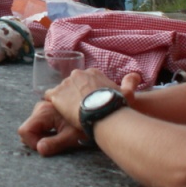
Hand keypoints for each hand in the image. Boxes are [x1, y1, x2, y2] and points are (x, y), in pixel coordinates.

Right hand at [18, 99, 85, 155]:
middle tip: (57, 142)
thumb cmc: (87, 124)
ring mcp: (46, 105)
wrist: (100, 111)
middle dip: (38, 138)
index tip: (46, 148)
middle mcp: (41, 106)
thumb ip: (54, 144)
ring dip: (44, 134)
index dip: (32, 142)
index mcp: (43, 111)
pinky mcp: (51, 107)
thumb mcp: (71, 137)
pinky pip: (42, 121)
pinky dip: (48, 128)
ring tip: (62, 135)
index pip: (25, 130)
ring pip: (35, 125)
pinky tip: (62, 130)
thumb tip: (39, 149)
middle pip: (29, 127)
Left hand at [19, 70, 142, 155]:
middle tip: (79, 109)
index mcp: (92, 72)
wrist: (102, 113)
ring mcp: (65, 84)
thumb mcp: (127, 93)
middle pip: (72, 84)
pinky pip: (48, 96)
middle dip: (74, 95)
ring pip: (61, 91)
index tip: (89, 102)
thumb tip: (136, 75)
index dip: (86, 92)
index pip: (85, 80)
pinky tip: (57, 111)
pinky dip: (52, 103)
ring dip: (64, 100)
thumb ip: (131, 82)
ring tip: (69, 112)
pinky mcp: (56, 95)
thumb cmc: (115, 105)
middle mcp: (77, 74)